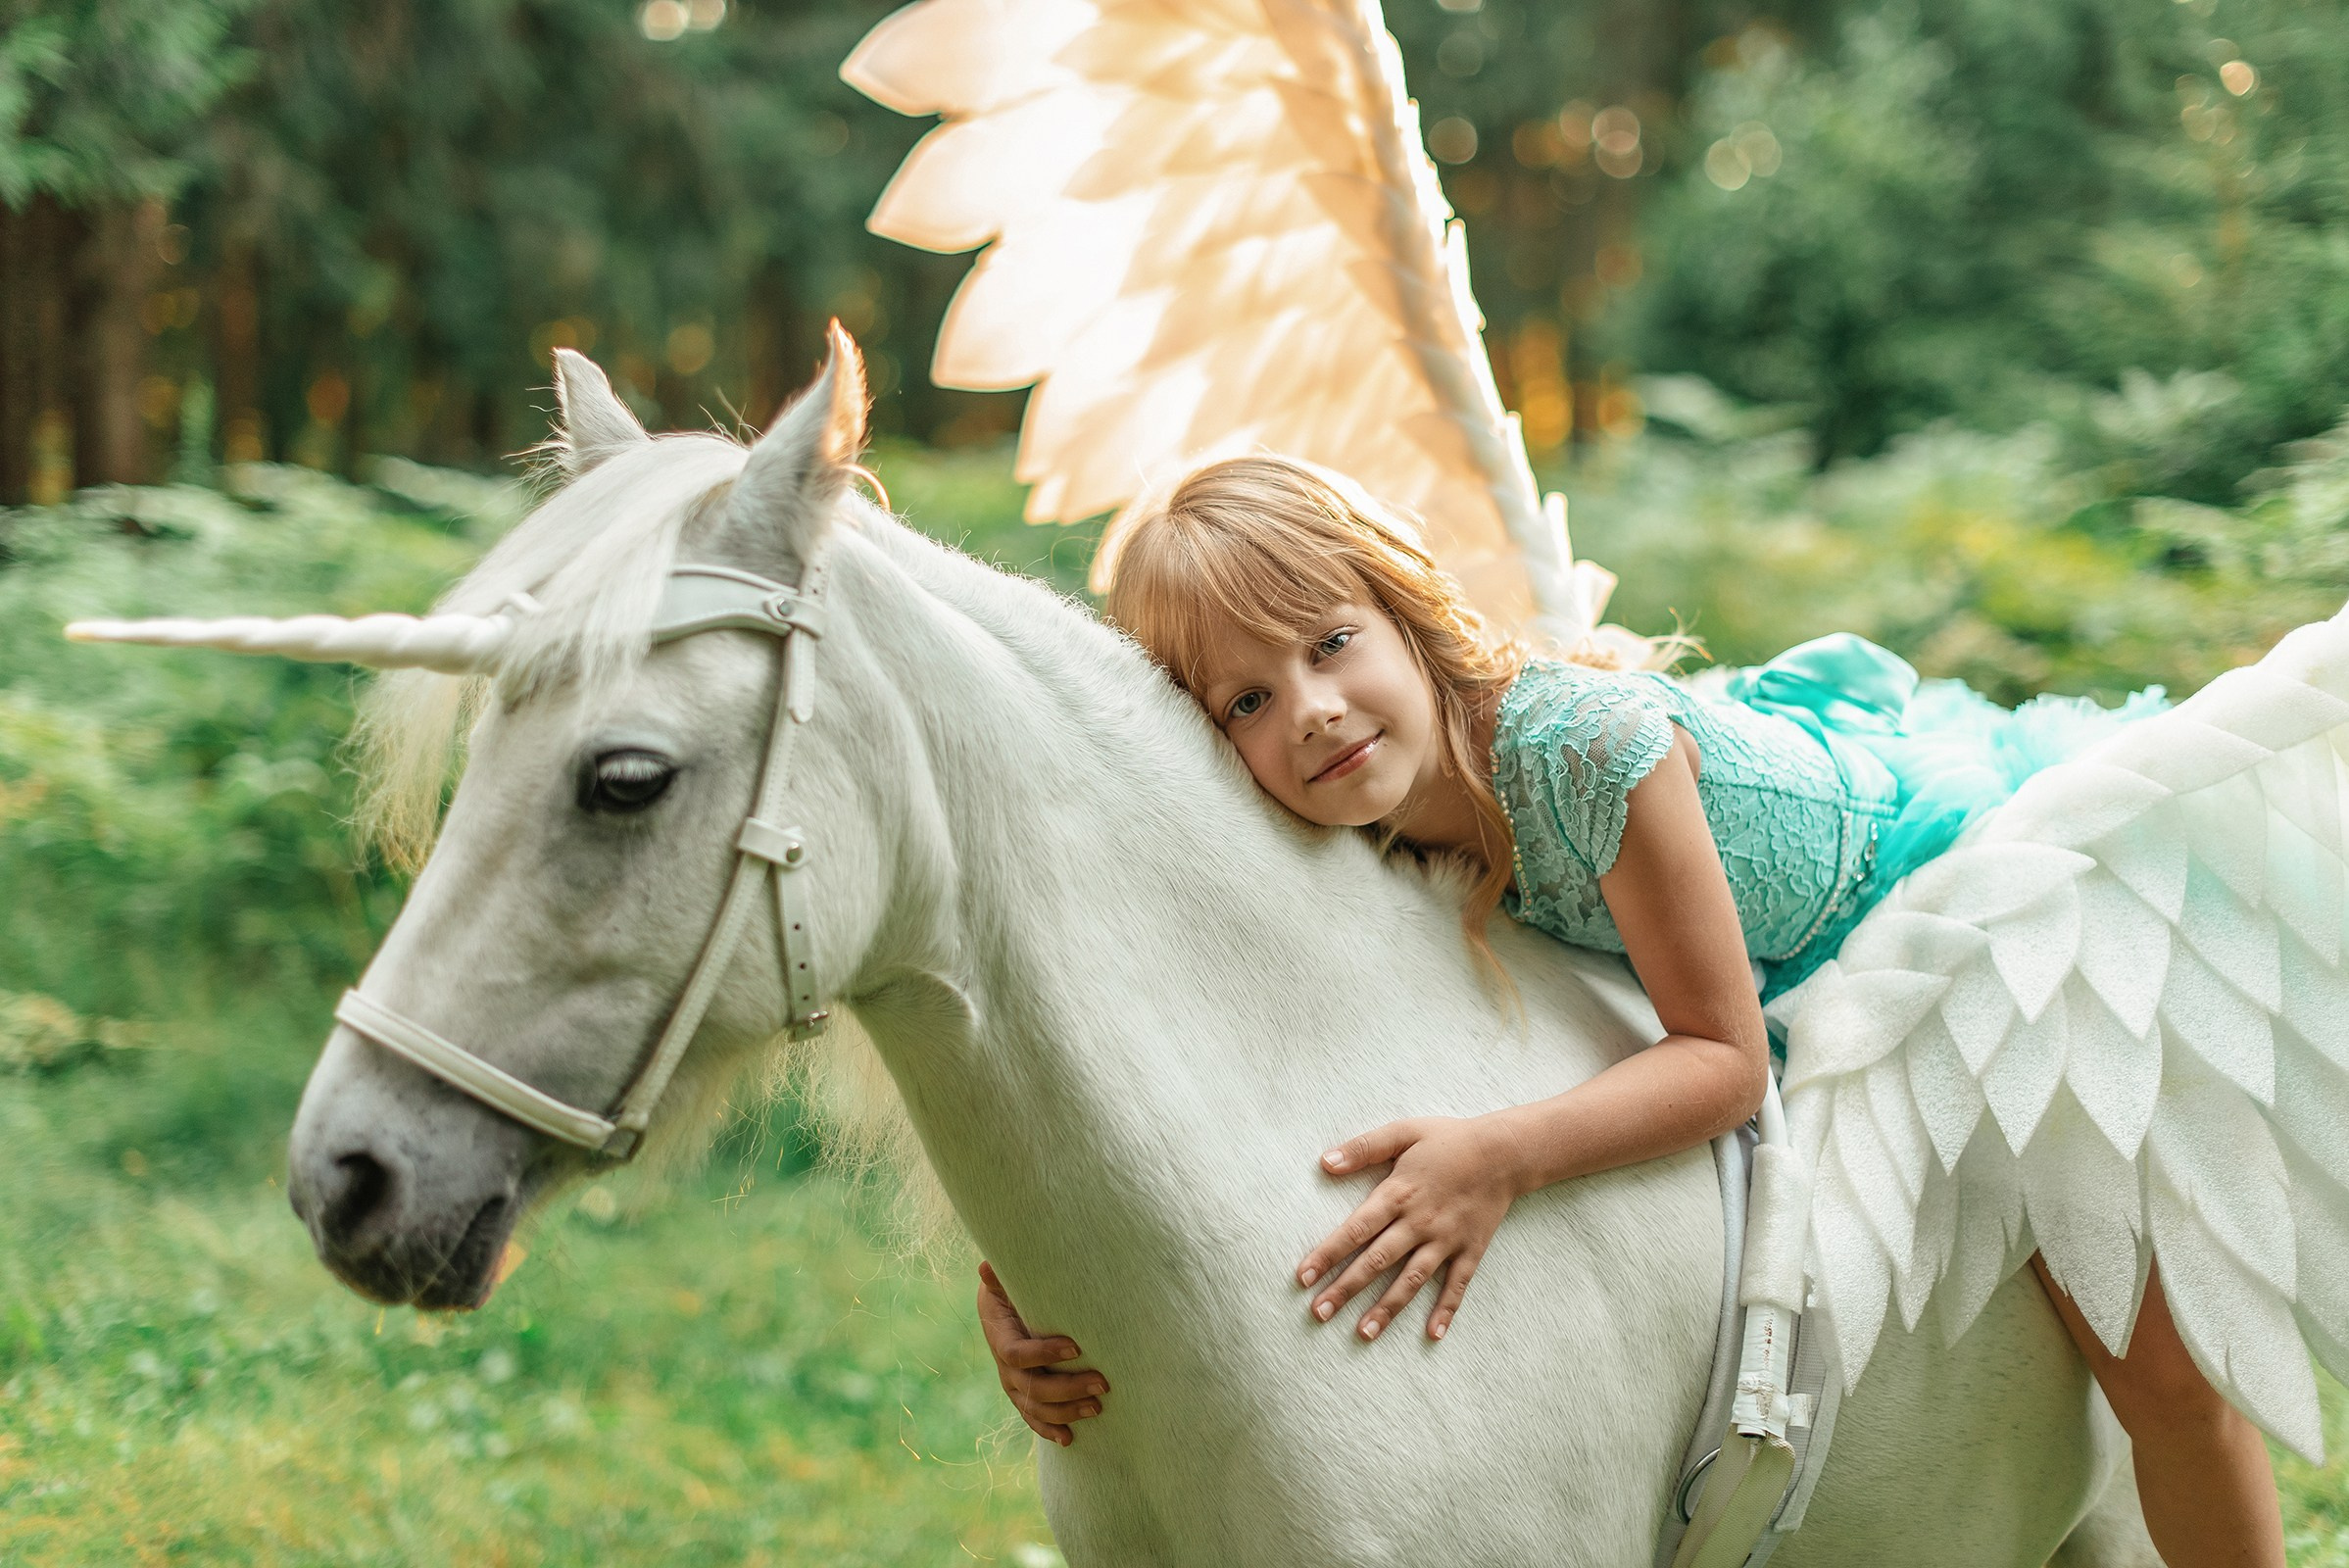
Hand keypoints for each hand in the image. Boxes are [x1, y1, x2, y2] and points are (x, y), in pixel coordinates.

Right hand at [976, 1260, 1107, 1447]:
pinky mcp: (1023, 1396)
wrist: (1001, 1309)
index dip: (1044, 1354)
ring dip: (1067, 1412)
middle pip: (1033, 1388)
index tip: (1076, 1347)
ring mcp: (1013, 1386)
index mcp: (1000, 1337)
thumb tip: (986, 1267)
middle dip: (1069, 1388)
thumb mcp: (1005, 1280)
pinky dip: (1049, 1430)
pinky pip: (1033, 1419)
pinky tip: (1069, 1438)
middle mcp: (1004, 1368)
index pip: (1017, 1354)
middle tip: (1103, 1383)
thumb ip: (1000, 1277)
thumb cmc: (1011, 1289)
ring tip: (1098, 1407)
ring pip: (1036, 1408)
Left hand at [1295, 1115, 1523, 1342]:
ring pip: (1411, 1280)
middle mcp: (1419, 1222)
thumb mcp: (1403, 1132)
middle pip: (1376, 1261)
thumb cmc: (1449, 1140)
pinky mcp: (1471, 1250)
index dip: (1328, 1254)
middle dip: (1346, 1289)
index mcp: (1398, 1194)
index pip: (1355, 1230)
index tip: (1303, 1277)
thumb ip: (1363, 1147)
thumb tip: (1325, 1162)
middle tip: (1319, 1313)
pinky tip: (1433, 1334)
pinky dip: (1446, 1310)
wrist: (1504, 1151)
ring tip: (1363, 1333)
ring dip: (1386, 1308)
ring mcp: (1446, 1240)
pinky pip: (1457, 1285)